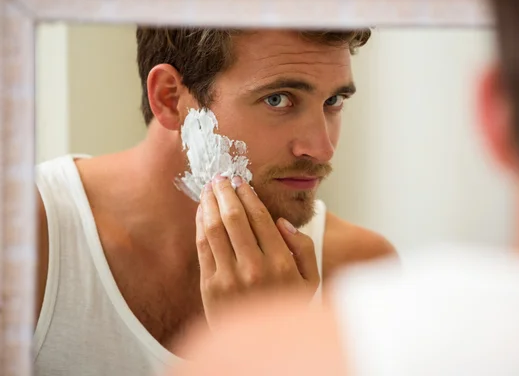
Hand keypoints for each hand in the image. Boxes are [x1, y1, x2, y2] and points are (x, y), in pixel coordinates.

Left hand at [195, 175, 319, 327]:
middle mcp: (255, 268)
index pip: (260, 218)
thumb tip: (282, 223)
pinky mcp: (210, 287)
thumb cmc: (287, 309)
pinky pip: (202, 246)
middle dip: (226, 192)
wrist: (262, 348)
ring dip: (210, 202)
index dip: (248, 195)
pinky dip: (200, 223)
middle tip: (221, 176)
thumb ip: (305, 249)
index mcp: (282, 263)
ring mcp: (229, 278)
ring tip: (210, 188)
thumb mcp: (312, 282)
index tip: (241, 181)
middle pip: (234, 217)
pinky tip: (202, 211)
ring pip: (215, 228)